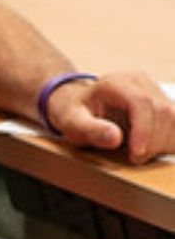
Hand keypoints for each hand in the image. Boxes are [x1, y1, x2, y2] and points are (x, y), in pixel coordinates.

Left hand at [45, 71, 174, 162]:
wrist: (82, 106)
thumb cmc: (76, 115)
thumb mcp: (73, 123)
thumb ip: (91, 130)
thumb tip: (115, 137)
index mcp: (116, 82)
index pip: (141, 102)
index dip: (144, 130)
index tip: (137, 154)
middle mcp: (139, 81)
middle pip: (162, 111)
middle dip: (153, 141)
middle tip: (134, 158)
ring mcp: (155, 89)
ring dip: (164, 142)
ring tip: (140, 152)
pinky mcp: (165, 101)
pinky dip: (170, 139)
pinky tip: (154, 148)